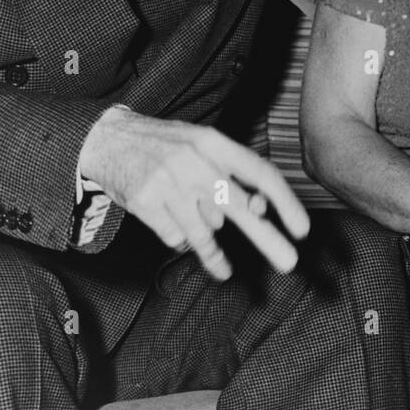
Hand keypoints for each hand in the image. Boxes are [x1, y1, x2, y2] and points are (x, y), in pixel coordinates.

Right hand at [80, 107, 310, 279]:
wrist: (107, 139)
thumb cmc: (166, 145)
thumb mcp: (202, 146)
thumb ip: (230, 173)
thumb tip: (259, 209)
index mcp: (215, 143)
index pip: (261, 173)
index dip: (285, 201)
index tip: (302, 229)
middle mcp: (196, 163)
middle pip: (240, 207)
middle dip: (267, 238)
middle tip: (290, 264)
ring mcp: (170, 184)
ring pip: (205, 232)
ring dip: (214, 254)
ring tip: (224, 270)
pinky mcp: (146, 203)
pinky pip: (175, 236)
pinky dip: (180, 238)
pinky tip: (174, 227)